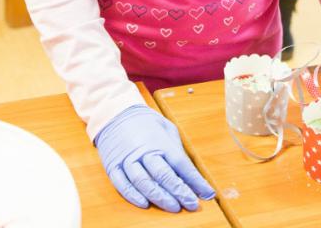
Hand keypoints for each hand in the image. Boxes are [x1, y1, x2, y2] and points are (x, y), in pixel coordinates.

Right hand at [94, 105, 215, 210]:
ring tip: (174, 207)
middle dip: (179, 191)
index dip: (195, 180)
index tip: (207, 193)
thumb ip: (177, 148)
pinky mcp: (113, 166)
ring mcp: (127, 159)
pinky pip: (122, 184)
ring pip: (143, 182)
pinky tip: (145, 204)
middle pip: (163, 174)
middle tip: (191, 204)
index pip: (181, 163)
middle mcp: (144, 150)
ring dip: (159, 197)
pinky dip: (133, 196)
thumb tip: (189, 172)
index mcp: (160, 140)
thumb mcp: (166, 127)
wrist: (116, 113)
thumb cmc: (146, 122)